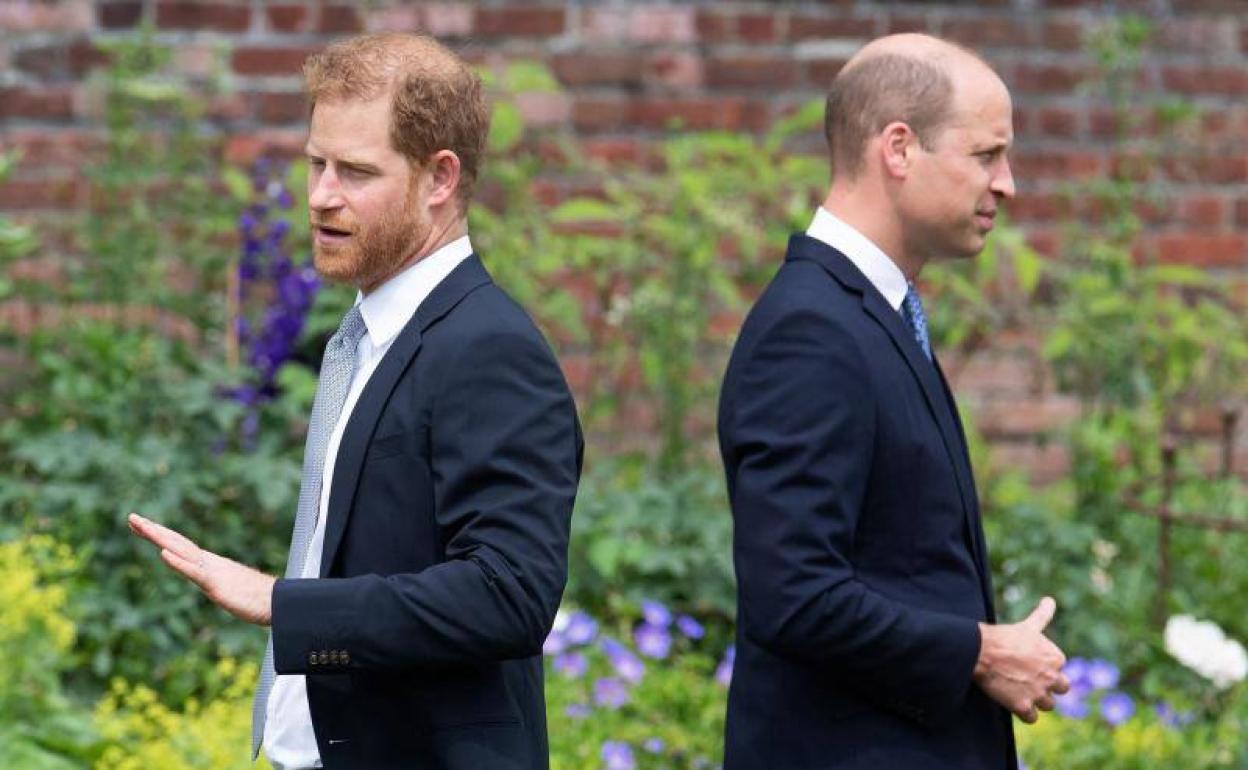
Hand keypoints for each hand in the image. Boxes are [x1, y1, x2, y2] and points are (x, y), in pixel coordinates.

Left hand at [128, 513, 274, 625]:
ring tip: (142, 526)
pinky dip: (178, 562)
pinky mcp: (216, 585)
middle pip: (176, 542)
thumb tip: (212, 581)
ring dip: (160, 538)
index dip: (159, 534)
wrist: (278, 602)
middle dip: (153, 530)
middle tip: (131, 517)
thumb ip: (218, 581)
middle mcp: (208, 562)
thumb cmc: (257, 598)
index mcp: (209, 564)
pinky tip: (163, 554)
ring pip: (182, 551)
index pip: (179, 546)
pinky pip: (194, 572)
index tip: (140, 525)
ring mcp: (212, 572)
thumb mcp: (229, 588)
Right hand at [973, 596, 1069, 723]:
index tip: (1029, 662)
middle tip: (1028, 680)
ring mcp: (1039, 693)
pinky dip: (1025, 713)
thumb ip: (1043, 615)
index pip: (1059, 668)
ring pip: (1048, 705)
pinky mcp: (1024, 706)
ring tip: (1020, 691)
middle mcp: (1052, 677)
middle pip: (1061, 689)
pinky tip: (1013, 703)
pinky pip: (1032, 718)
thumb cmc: (1003, 637)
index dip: (1044, 667)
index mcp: (1055, 657)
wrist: (980, 651)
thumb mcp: (1027, 626)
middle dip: (1047, 686)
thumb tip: (1050, 599)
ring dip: (1037, 700)